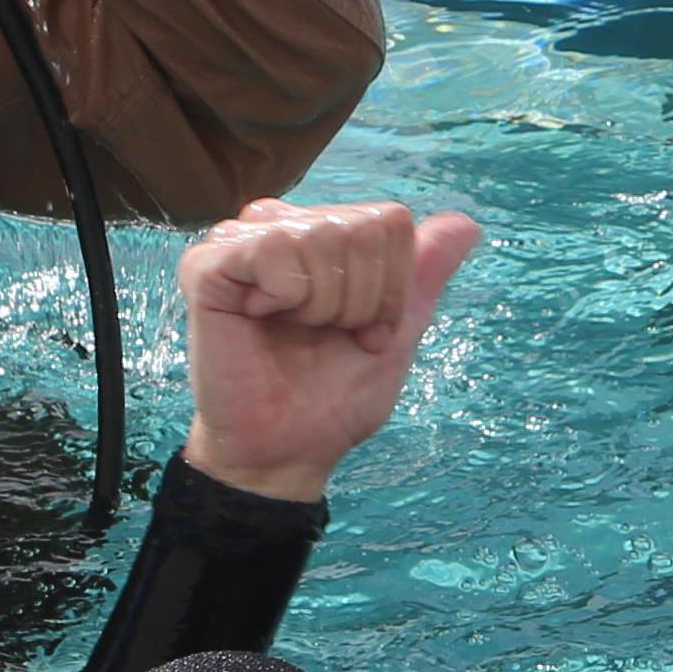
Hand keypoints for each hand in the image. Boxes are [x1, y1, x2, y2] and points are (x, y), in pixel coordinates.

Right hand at [175, 198, 482, 501]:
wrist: (286, 450)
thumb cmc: (333, 395)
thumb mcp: (397, 330)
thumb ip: (425, 272)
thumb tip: (466, 223)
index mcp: (324, 233)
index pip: (390, 221)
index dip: (391, 287)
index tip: (363, 330)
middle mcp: (282, 226)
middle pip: (361, 227)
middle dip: (361, 299)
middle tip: (327, 335)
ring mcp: (240, 241)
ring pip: (321, 235)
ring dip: (324, 304)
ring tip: (293, 331)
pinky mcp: (206, 265)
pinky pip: (272, 247)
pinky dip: (285, 295)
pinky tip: (260, 318)